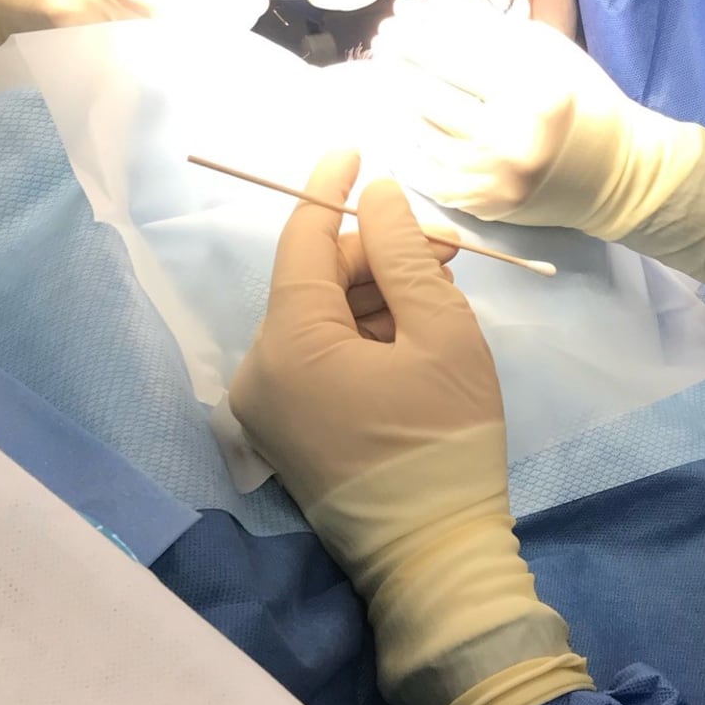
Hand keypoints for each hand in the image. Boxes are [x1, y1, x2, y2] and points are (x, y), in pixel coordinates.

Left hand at [231, 149, 591, 704]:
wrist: (434, 558)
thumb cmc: (444, 441)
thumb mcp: (442, 332)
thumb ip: (406, 253)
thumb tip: (379, 197)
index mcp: (288, 343)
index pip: (302, 240)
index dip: (330, 187)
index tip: (355, 146)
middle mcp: (259, 370)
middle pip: (314, 280)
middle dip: (375, 253)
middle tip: (444, 247)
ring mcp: (268, 405)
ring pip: (321, 317)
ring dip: (376, 294)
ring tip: (442, 288)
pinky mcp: (288, 429)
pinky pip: (321, 355)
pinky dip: (364, 334)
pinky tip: (415, 328)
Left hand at [374, 0, 704, 292]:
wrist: (615, 175)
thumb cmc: (583, 100)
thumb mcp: (549, 52)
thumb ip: (485, 30)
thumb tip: (416, 9)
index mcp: (535, 93)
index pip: (458, 54)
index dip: (419, 30)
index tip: (397, 12)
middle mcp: (512, 139)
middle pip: (431, 92)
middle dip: (399, 60)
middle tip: (383, 38)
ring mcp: (494, 178)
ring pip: (423, 130)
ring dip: (398, 97)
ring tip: (388, 71)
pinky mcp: (483, 204)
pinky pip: (427, 170)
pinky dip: (409, 141)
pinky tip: (400, 118)